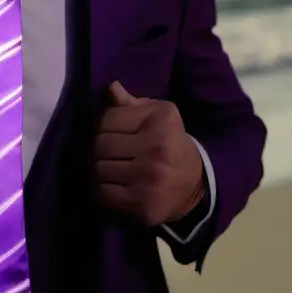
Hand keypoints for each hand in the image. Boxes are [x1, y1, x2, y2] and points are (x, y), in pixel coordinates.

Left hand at [92, 81, 203, 224]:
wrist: (195, 185)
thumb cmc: (169, 142)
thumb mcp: (157, 115)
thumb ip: (131, 103)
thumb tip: (110, 88)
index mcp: (161, 122)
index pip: (107, 119)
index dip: (101, 125)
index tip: (107, 131)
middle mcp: (157, 150)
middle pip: (100, 145)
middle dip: (96, 148)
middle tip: (103, 152)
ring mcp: (150, 180)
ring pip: (98, 169)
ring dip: (96, 169)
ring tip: (105, 167)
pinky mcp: (143, 205)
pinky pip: (103, 193)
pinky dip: (99, 189)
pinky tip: (109, 184)